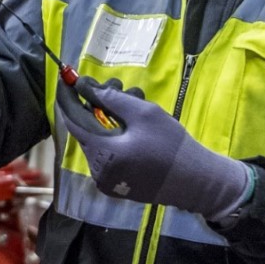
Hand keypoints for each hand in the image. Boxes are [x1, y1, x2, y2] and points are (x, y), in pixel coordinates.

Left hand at [53, 76, 252, 222]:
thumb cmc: (172, 145)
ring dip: (109, 118)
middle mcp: (97, 171)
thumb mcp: (143, 113)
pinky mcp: (118, 185)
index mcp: (101, 154)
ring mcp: (107, 181)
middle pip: (87, 129)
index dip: (67, 96)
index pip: (72, 120)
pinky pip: (108, 153)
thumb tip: (83, 86)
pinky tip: (134, 123)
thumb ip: (110, 98)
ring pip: (99, 140)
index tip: (66, 78)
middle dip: (98, 104)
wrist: (198, 182)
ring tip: (134, 101)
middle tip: (117, 86)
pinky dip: (115, 135)